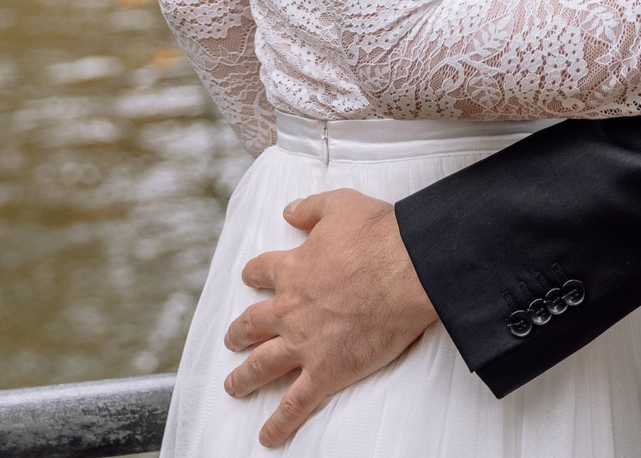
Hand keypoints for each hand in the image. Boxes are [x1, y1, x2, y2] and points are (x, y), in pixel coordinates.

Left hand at [221, 188, 439, 445]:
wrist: (408, 269)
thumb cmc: (379, 235)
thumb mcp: (341, 205)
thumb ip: (311, 208)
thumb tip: (290, 212)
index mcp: (292, 269)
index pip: (261, 272)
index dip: (254, 274)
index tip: (251, 278)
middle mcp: (289, 309)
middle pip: (252, 324)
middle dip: (239, 333)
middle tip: (233, 339)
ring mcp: (304, 343)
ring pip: (262, 366)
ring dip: (244, 378)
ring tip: (234, 387)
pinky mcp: (327, 371)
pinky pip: (296, 403)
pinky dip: (280, 423)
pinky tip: (268, 436)